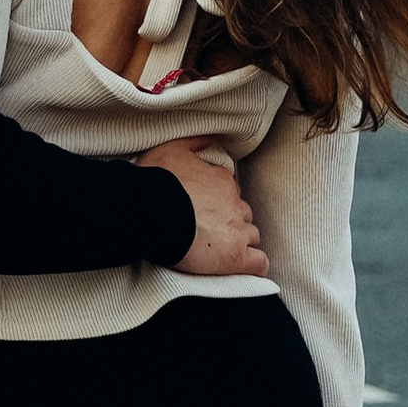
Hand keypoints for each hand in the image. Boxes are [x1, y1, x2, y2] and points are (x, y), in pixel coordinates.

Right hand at [138, 138, 266, 278]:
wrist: (148, 212)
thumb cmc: (155, 182)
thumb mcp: (172, 149)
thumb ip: (195, 142)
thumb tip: (210, 138)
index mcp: (222, 180)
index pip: (230, 192)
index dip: (218, 203)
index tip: (203, 211)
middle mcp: (234, 204)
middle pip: (242, 214)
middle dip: (230, 222)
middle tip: (208, 231)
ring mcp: (237, 231)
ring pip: (251, 236)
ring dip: (239, 242)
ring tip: (219, 251)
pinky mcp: (235, 257)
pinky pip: (259, 263)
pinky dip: (254, 266)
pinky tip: (245, 267)